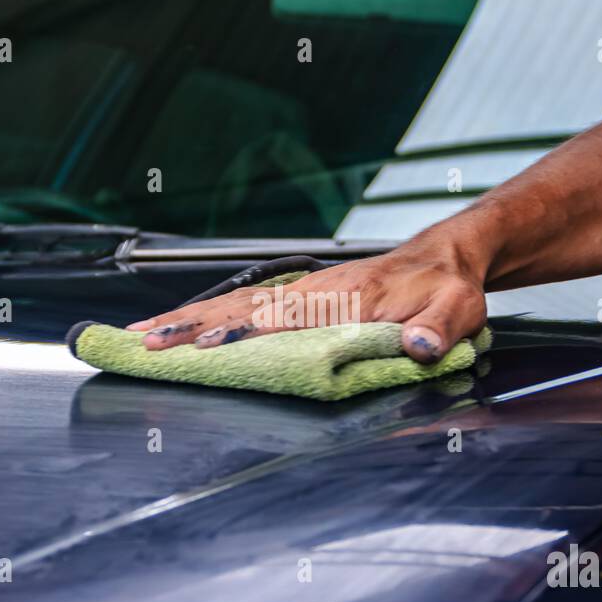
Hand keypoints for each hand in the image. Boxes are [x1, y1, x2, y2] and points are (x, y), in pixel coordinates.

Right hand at [127, 249, 487, 363]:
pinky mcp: (301, 294)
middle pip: (244, 307)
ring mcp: (306, 290)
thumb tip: (419, 347)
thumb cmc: (449, 286)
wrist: (447, 254)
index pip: (287, 318)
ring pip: (236, 302)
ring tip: (142, 333)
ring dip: (188, 318)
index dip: (245, 333)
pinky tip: (180, 323)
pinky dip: (209, 313)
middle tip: (145, 343)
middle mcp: (318, 290)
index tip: (204, 345)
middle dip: (192, 326)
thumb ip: (439, 328)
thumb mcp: (459, 308)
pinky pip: (246, 301)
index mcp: (351, 298)